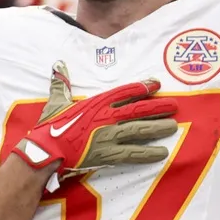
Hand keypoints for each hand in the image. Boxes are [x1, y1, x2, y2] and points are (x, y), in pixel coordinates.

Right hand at [12, 62, 179, 192]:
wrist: (45, 151)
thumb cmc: (50, 126)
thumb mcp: (56, 101)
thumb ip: (61, 83)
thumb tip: (59, 64)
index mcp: (96, 103)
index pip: (125, 91)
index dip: (142, 87)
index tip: (156, 83)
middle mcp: (106, 116)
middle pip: (138, 109)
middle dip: (157, 106)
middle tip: (174, 105)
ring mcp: (108, 136)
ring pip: (139, 130)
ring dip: (157, 127)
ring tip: (172, 127)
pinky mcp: (107, 154)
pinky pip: (133, 154)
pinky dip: (148, 153)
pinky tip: (162, 153)